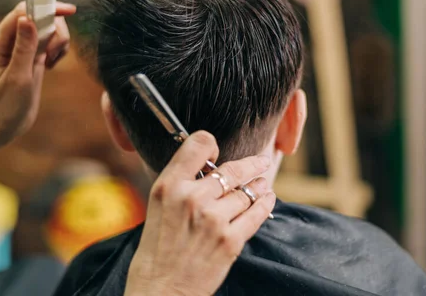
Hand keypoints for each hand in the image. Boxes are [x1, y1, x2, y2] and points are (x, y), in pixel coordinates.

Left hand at [0, 2, 75, 145]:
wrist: (5, 124)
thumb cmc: (7, 105)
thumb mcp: (18, 77)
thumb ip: (24, 47)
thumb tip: (28, 18)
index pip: (23, 11)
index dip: (46, 7)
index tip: (69, 11)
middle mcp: (9, 38)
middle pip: (40, 15)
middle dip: (55, 31)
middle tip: (51, 56)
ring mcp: (22, 44)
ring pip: (49, 27)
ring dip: (58, 41)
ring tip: (50, 62)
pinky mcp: (32, 52)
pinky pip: (51, 39)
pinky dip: (58, 49)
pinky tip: (51, 65)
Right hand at [126, 131, 275, 295]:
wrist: (160, 290)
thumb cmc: (157, 249)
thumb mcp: (157, 205)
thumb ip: (180, 183)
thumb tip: (208, 167)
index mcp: (168, 185)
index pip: (198, 144)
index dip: (211, 145)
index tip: (216, 154)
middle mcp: (191, 197)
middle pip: (231, 169)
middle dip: (251, 164)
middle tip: (260, 162)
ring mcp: (213, 219)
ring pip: (245, 192)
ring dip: (258, 186)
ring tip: (263, 183)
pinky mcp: (229, 240)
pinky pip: (256, 214)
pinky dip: (265, 204)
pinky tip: (268, 198)